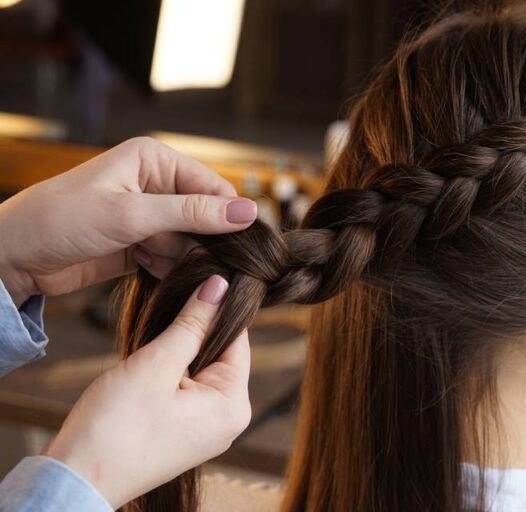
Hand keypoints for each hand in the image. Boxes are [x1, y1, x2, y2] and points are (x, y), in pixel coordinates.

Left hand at [0, 137, 257, 305]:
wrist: (13, 257)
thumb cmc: (60, 220)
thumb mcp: (131, 214)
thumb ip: (192, 214)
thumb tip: (248, 212)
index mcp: (154, 160)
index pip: (213, 186)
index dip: (228, 215)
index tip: (241, 244)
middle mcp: (156, 184)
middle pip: (206, 215)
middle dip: (201, 239)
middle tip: (191, 257)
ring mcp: (149, 216)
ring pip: (192, 240)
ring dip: (182, 256)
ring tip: (151, 258)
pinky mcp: (142, 243)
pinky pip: (174, 257)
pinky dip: (167, 267)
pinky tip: (145, 267)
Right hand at [45, 275, 251, 508]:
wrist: (75, 480)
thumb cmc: (114, 428)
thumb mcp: (156, 364)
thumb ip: (192, 323)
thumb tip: (220, 286)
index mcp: (233, 404)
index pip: (238, 338)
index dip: (216, 308)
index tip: (195, 283)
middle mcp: (229, 420)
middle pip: (220, 353)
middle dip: (192, 333)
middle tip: (161, 320)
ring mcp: (207, 429)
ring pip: (200, 369)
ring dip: (176, 353)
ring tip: (148, 353)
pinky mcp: (185, 433)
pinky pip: (186, 389)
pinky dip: (169, 374)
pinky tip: (145, 374)